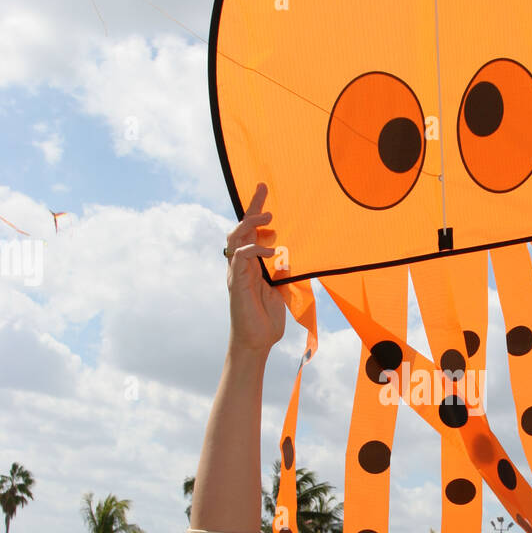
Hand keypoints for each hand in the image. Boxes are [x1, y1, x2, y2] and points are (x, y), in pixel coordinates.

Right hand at [225, 184, 286, 354]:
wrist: (257, 342)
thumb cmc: (267, 320)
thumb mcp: (283, 291)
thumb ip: (285, 273)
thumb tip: (293, 258)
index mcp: (253, 264)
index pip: (253, 231)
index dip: (256, 210)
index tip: (264, 190)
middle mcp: (242, 264)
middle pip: (241, 227)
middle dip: (251, 206)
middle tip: (263, 189)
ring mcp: (237, 272)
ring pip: (236, 237)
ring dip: (250, 222)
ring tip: (267, 216)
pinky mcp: (236, 281)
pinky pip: (241, 256)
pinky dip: (255, 249)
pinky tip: (272, 252)